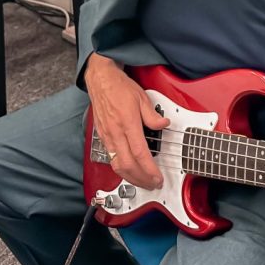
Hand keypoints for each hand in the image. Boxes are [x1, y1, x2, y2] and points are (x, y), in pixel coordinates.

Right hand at [84, 54, 168, 188]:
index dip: (149, 169)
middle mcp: (115, 132)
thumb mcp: (142, 97)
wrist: (100, 80)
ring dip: (131, 177)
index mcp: (127, 123)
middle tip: (153, 184)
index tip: (158, 177)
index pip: (140, 153)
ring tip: (143, 182)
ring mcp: (107, 136)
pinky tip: (130, 171)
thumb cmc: (119, 87)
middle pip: (128, 165)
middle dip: (142, 179)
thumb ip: (152, 115)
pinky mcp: (102, 137)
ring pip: (117, 165)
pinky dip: (122, 169)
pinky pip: (111, 159)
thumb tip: (164, 124)